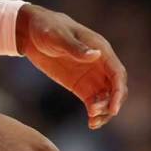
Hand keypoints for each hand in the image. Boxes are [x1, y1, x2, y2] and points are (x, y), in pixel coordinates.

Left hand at [17, 4, 127, 128]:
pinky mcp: (80, 85)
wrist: (31, 32)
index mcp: (100, 49)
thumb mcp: (58, 36)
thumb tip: (95, 54)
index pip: (117, 73)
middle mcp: (100, 64)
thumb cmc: (47, 28)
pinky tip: (91, 123)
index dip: (118, 91)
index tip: (113, 108)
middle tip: (95, 113)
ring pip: (107, 97)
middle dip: (111, 103)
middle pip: (115, 88)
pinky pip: (93, 101)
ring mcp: (91, 75)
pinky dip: (95, 112)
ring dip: (104, 111)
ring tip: (92, 122)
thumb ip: (75, 47)